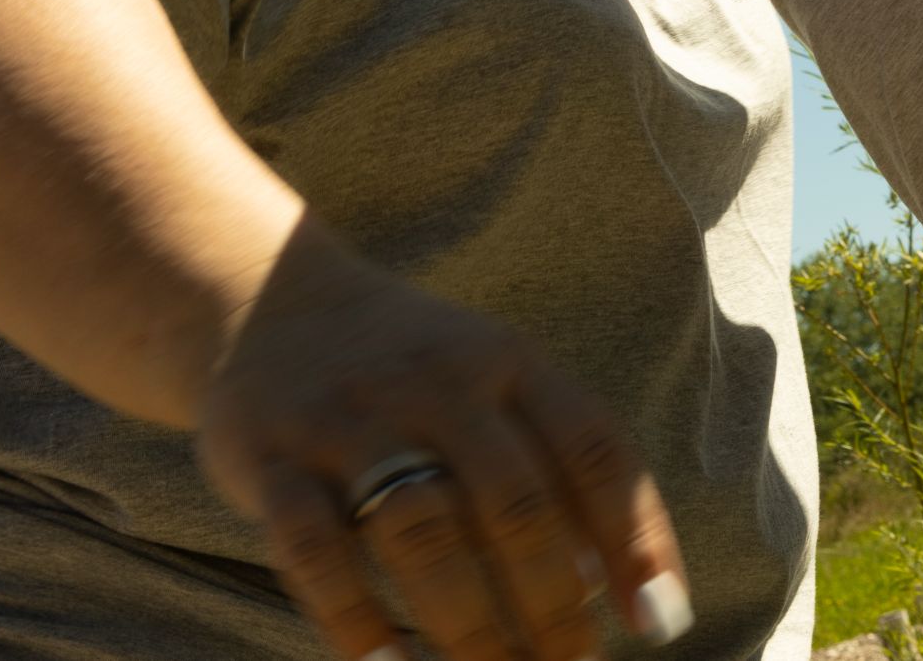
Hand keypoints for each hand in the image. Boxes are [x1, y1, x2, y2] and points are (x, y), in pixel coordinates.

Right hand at [196, 220, 690, 660]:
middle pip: (515, 504)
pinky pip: (314, 550)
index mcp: (511, 362)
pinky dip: (355, 617)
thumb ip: (556, 465)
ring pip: (422, 531)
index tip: (657, 623)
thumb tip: (616, 584)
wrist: (265, 299)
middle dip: (553, 604)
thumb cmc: (413, 370)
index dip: (636, 539)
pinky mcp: (269, 459)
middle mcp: (440, 385)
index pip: (596, 452)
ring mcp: (352, 419)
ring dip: (468, 621)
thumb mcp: (495, 381)